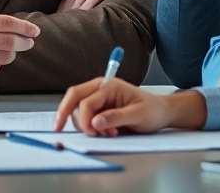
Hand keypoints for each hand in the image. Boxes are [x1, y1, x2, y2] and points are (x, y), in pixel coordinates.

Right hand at [54, 78, 207, 136]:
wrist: (161, 113)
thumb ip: (116, 117)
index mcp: (110, 85)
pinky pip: (85, 115)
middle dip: (65, 112)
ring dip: (84, 123)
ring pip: (77, 108)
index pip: (87, 101)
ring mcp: (99, 98)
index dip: (84, 118)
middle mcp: (101, 88)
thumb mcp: (138, 115)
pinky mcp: (99, 108)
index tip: (91, 133)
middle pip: (74, 96)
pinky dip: (89, 126)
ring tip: (106, 134)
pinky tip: (104, 132)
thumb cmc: (152, 110)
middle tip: (59, 127)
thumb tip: (95, 123)